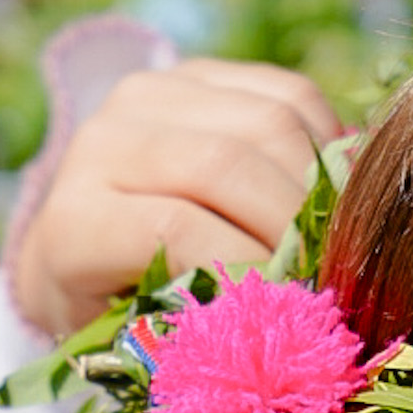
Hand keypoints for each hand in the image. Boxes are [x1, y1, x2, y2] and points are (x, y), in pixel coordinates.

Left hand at [9, 59, 342, 337]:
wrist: (89, 240)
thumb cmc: (122, 309)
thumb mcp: (142, 340)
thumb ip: (201, 329)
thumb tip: (287, 318)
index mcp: (75, 221)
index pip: (176, 229)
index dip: (247, 265)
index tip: (292, 307)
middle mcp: (102, 141)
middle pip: (226, 164)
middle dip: (296, 223)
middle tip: (333, 271)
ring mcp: (152, 95)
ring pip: (269, 121)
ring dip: (322, 184)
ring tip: (337, 236)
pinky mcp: (199, 72)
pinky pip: (290, 93)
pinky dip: (327, 143)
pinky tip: (328, 191)